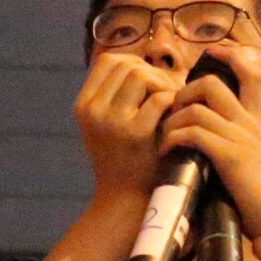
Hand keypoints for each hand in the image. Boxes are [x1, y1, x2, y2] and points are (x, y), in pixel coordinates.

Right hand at [74, 53, 181, 197]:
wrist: (126, 199)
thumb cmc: (123, 159)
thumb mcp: (105, 126)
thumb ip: (114, 95)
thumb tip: (140, 63)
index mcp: (83, 106)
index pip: (108, 61)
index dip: (134, 63)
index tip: (150, 80)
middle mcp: (92, 111)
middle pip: (128, 66)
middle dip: (154, 74)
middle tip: (168, 93)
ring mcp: (112, 121)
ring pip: (142, 76)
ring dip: (164, 85)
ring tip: (172, 103)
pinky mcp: (135, 133)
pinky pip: (159, 98)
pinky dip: (173, 101)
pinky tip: (176, 115)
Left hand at [158, 43, 260, 237]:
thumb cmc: (255, 196)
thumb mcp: (244, 160)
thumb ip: (225, 143)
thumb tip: (195, 136)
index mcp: (253, 121)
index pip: (247, 75)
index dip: (226, 58)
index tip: (205, 60)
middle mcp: (247, 123)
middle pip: (210, 84)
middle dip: (181, 94)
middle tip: (169, 115)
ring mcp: (240, 137)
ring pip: (195, 110)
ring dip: (171, 123)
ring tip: (163, 139)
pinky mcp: (231, 156)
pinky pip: (193, 134)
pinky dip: (173, 139)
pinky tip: (167, 151)